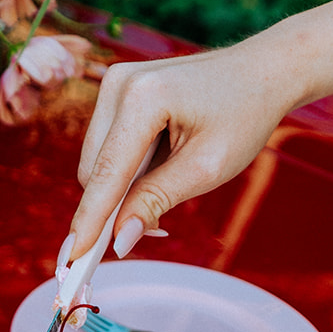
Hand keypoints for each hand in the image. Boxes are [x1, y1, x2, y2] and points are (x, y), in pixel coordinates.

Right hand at [67, 36, 299, 258]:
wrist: (261, 71)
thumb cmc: (244, 114)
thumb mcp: (207, 168)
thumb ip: (157, 201)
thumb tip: (120, 240)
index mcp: (144, 97)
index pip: (105, 174)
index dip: (89, 222)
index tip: (71, 260)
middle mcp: (119, 84)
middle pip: (93, 171)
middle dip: (114, 207)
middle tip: (157, 228)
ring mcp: (114, 84)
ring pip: (97, 162)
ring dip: (122, 189)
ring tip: (171, 185)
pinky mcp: (117, 90)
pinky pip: (107, 147)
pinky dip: (127, 170)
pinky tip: (162, 168)